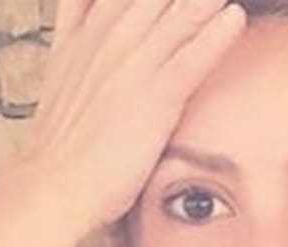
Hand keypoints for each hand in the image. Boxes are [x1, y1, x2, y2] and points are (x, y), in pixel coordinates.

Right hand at [2, 0, 246, 233]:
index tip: (166, 1)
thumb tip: (86, 4)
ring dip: (202, 3)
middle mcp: (110, 37)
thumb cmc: (62, 140)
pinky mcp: (154, 96)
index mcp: (88, 30)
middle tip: (205, 0)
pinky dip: (216, 35)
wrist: (52, 187)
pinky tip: (235, 17)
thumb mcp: (62, 67)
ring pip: (178, 13)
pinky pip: (191, 57)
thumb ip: (77, 24)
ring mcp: (133, 65)